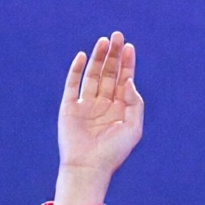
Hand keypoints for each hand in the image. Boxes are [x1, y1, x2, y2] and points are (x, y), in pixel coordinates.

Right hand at [55, 32, 143, 204]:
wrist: (89, 168)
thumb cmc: (113, 153)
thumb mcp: (133, 129)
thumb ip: (135, 104)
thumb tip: (129, 80)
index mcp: (120, 109)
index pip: (124, 80)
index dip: (127, 63)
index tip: (129, 46)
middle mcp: (103, 104)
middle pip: (109, 73)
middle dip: (114, 55)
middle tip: (117, 36)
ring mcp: (86, 104)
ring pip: (92, 75)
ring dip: (98, 58)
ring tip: (104, 41)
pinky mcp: (69, 107)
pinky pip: (72, 84)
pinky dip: (76, 69)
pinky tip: (83, 56)